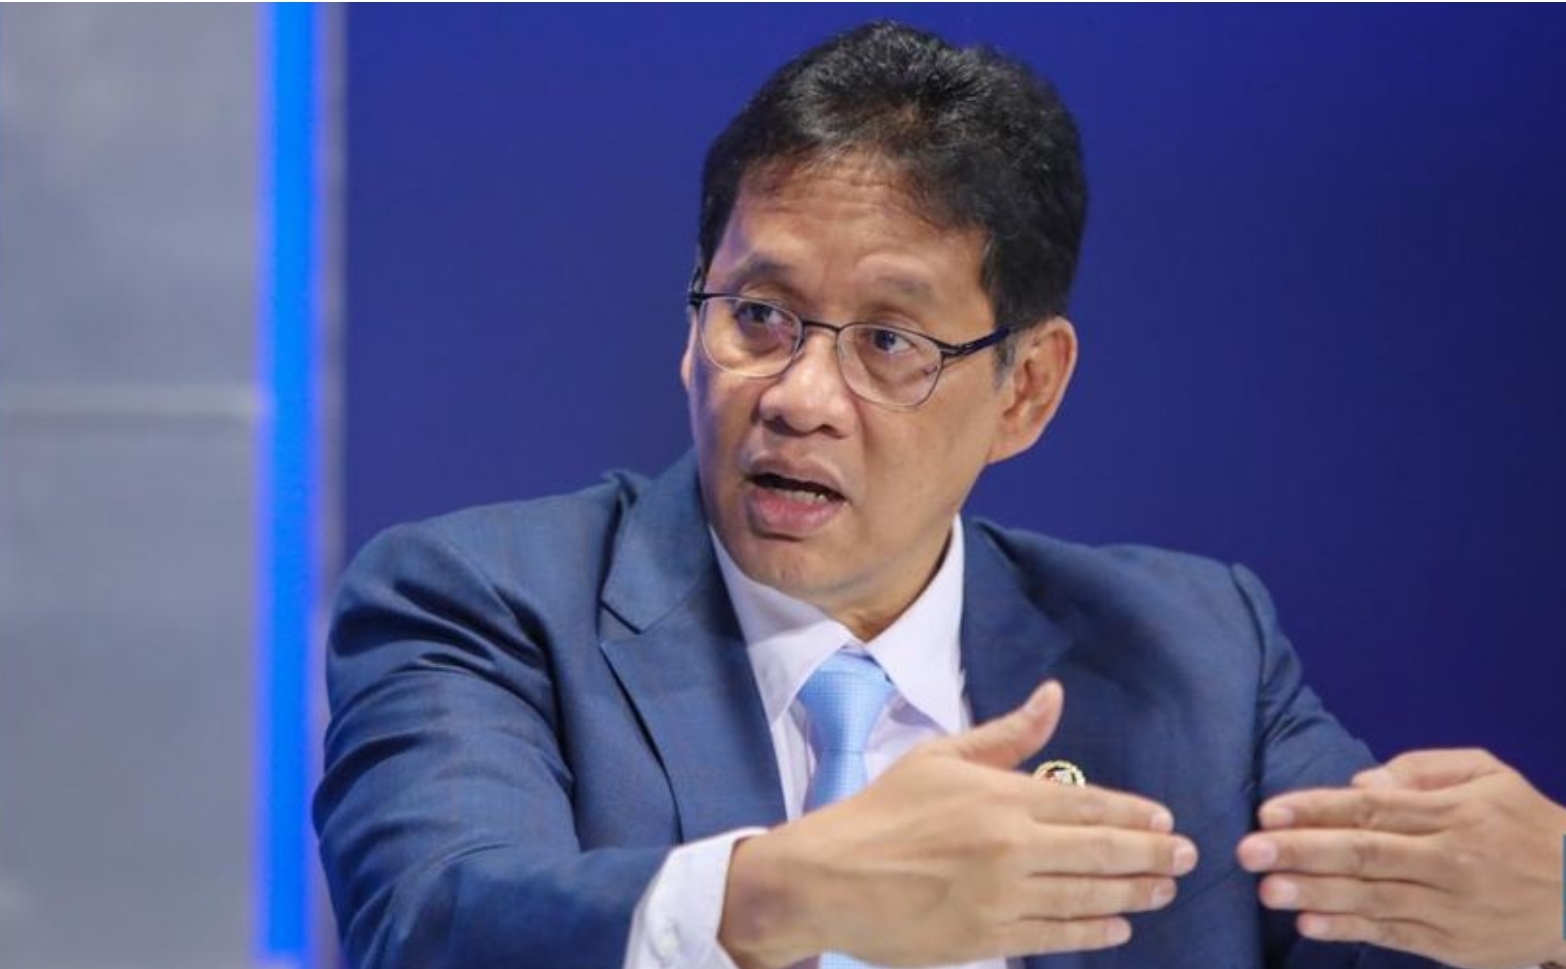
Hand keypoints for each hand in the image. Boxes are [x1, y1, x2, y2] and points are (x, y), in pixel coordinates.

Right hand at [719, 681, 1198, 968]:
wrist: (829, 878)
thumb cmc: (882, 811)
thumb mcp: (940, 757)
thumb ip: (1006, 734)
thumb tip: (1054, 696)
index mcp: (1000, 796)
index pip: (1088, 802)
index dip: (1135, 814)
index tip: (1167, 821)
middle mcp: (1011, 846)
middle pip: (1102, 851)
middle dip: (1152, 856)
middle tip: (1187, 859)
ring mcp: (1002, 896)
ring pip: (1088, 897)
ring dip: (1134, 895)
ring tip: (1163, 892)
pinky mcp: (988, 938)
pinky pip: (1056, 935)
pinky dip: (1094, 931)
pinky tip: (1117, 927)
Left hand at [1237, 748, 1565, 968]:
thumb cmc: (1524, 824)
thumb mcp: (1487, 775)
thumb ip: (1423, 769)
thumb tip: (1362, 783)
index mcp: (1452, 813)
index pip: (1373, 809)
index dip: (1317, 809)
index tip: (1269, 812)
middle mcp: (1448, 859)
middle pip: (1365, 853)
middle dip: (1302, 851)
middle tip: (1248, 850)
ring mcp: (1450, 906)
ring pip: (1373, 898)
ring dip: (1315, 894)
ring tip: (1266, 888)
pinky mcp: (1453, 944)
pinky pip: (1392, 935)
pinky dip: (1349, 930)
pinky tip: (1309, 923)